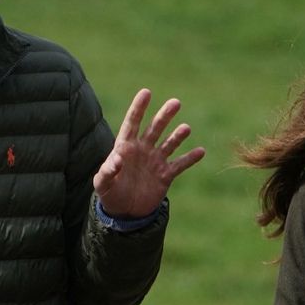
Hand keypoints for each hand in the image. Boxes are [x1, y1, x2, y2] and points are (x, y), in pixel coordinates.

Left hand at [93, 88, 205, 218]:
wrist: (125, 212)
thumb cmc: (110, 195)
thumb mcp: (103, 184)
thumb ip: (107, 171)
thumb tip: (116, 159)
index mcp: (125, 147)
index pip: (133, 123)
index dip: (139, 108)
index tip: (146, 92)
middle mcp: (143, 150)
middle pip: (155, 128)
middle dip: (164, 115)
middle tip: (175, 102)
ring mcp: (155, 161)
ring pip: (169, 143)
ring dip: (178, 135)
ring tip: (186, 128)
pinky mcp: (165, 175)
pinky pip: (180, 164)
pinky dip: (190, 158)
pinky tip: (201, 151)